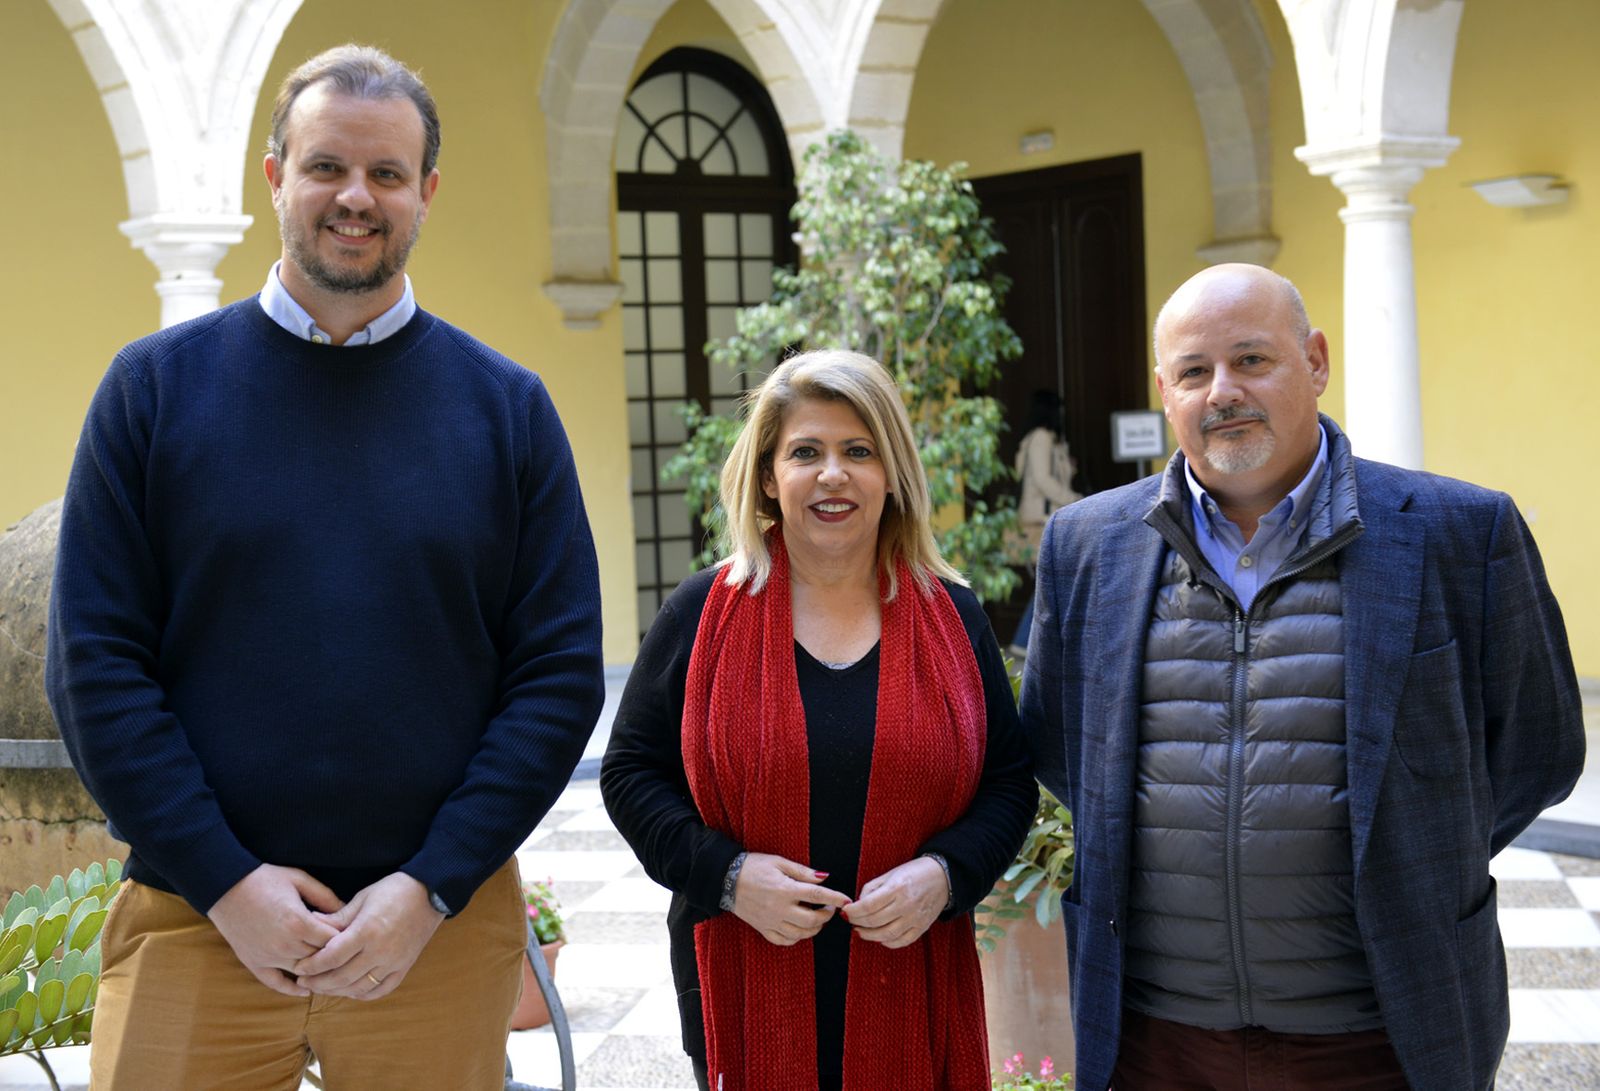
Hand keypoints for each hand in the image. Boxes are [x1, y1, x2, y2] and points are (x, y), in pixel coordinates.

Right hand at [207, 864, 344, 996]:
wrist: (225, 886)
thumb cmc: (264, 879)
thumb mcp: (299, 879)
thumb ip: (325, 896)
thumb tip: (347, 911)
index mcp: (299, 923)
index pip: (334, 941)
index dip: (347, 939)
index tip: (355, 936)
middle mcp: (285, 944)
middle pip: (321, 959)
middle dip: (336, 957)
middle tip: (350, 955)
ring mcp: (268, 957)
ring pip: (302, 973)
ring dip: (317, 973)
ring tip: (334, 972)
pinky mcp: (254, 963)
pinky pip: (275, 983)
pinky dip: (292, 989)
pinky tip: (306, 990)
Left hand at [291, 873, 444, 999]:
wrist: (430, 893)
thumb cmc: (393, 890)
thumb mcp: (362, 898)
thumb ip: (337, 917)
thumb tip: (310, 923)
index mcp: (367, 931)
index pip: (332, 957)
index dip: (312, 965)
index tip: (299, 968)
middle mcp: (380, 950)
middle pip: (342, 976)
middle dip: (319, 982)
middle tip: (304, 981)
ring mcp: (394, 961)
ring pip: (359, 987)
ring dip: (337, 991)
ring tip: (322, 987)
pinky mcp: (404, 967)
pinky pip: (381, 990)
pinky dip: (363, 994)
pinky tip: (350, 990)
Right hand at [731, 853, 851, 946]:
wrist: (725, 879)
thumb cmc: (753, 866)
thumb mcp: (779, 862)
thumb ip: (803, 872)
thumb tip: (825, 878)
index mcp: (784, 889)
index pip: (817, 896)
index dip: (835, 898)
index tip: (847, 900)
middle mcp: (779, 909)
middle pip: (812, 921)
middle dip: (826, 916)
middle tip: (829, 908)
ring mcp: (770, 922)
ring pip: (800, 934)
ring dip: (814, 928)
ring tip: (816, 918)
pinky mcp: (763, 929)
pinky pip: (784, 941)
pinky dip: (797, 938)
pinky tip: (800, 928)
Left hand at [842, 857, 947, 948]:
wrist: (943, 877)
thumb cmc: (914, 873)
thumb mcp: (891, 874)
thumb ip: (872, 888)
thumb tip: (858, 903)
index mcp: (897, 888)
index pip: (868, 905)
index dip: (853, 911)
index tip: (845, 911)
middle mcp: (906, 905)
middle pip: (874, 921)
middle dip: (857, 922)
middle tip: (850, 920)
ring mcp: (915, 918)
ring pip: (886, 935)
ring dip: (869, 935)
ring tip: (860, 930)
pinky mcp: (922, 928)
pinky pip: (902, 941)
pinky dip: (887, 942)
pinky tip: (879, 937)